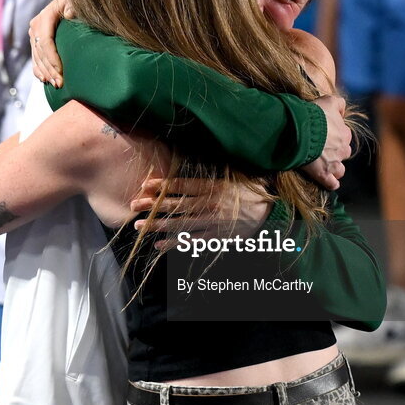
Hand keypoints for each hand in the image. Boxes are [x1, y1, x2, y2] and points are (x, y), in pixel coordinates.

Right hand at [29, 0, 72, 86]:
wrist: (68, 2)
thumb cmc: (75, 2)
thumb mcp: (75, 0)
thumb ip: (73, 5)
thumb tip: (69, 14)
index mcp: (44, 18)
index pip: (45, 42)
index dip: (52, 58)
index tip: (61, 70)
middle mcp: (36, 27)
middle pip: (40, 53)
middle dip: (50, 69)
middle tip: (60, 83)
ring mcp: (34, 35)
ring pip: (37, 58)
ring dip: (45, 72)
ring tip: (56, 84)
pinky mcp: (35, 42)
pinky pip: (35, 59)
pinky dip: (38, 70)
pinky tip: (44, 79)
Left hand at [130, 176, 272, 250]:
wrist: (270, 211)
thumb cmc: (251, 189)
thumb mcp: (233, 173)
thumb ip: (212, 170)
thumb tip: (192, 159)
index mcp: (212, 187)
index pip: (182, 185)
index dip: (162, 186)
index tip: (146, 186)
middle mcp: (209, 205)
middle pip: (175, 205)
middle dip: (152, 206)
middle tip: (134, 205)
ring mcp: (212, 223)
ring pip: (180, 225)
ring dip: (158, 226)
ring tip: (140, 226)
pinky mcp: (216, 237)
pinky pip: (192, 241)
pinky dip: (175, 244)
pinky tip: (159, 245)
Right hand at [301, 95, 350, 190]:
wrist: (300, 130)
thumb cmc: (313, 115)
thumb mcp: (328, 101)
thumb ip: (339, 103)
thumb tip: (342, 110)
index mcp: (344, 134)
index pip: (345, 136)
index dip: (335, 135)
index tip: (325, 134)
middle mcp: (342, 150)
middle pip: (343, 153)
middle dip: (336, 152)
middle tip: (322, 148)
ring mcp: (334, 164)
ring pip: (340, 170)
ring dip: (334, 168)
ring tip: (324, 165)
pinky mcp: (323, 174)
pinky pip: (332, 184)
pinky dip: (330, 183)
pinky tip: (327, 181)